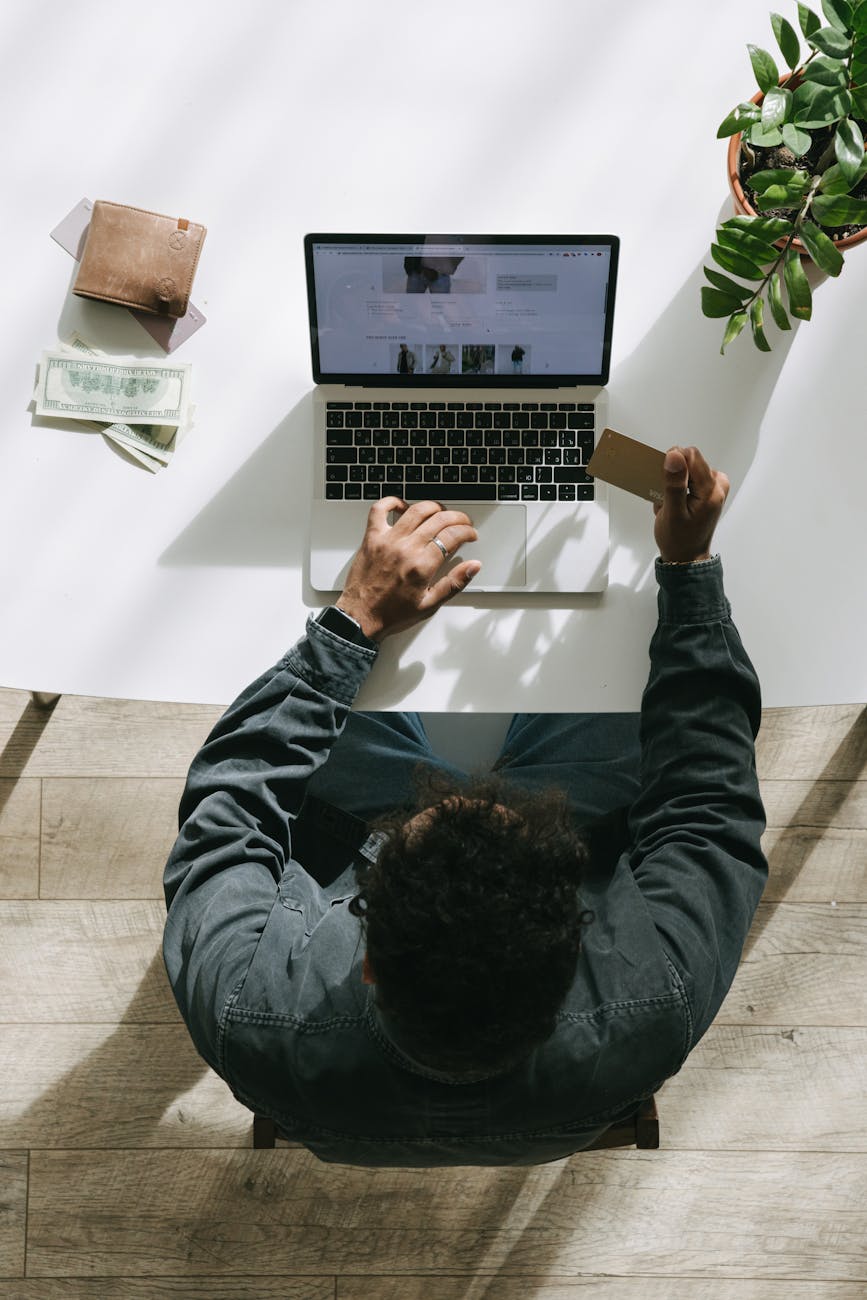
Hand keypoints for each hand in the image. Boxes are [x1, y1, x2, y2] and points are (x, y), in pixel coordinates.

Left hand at [337, 498, 480, 639]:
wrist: (361, 616)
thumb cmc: (392, 613)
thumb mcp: (430, 604)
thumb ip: (454, 583)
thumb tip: (473, 566)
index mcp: (421, 566)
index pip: (452, 536)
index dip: (467, 531)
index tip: (470, 534)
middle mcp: (405, 549)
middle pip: (438, 519)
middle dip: (457, 518)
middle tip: (461, 523)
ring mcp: (387, 541)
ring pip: (415, 510)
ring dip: (433, 507)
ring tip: (440, 512)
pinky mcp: (371, 538)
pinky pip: (380, 510)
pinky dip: (392, 502)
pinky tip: (403, 506)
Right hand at [653, 446, 729, 563]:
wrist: (687, 557)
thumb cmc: (679, 540)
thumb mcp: (672, 513)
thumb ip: (674, 483)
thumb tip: (674, 455)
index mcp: (711, 490)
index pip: (691, 455)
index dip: (673, 463)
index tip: (664, 482)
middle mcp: (718, 486)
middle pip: (690, 461)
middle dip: (673, 477)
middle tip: (668, 499)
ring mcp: (715, 488)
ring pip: (689, 470)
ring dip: (675, 484)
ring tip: (671, 504)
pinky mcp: (710, 491)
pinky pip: (691, 478)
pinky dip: (679, 488)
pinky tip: (676, 504)